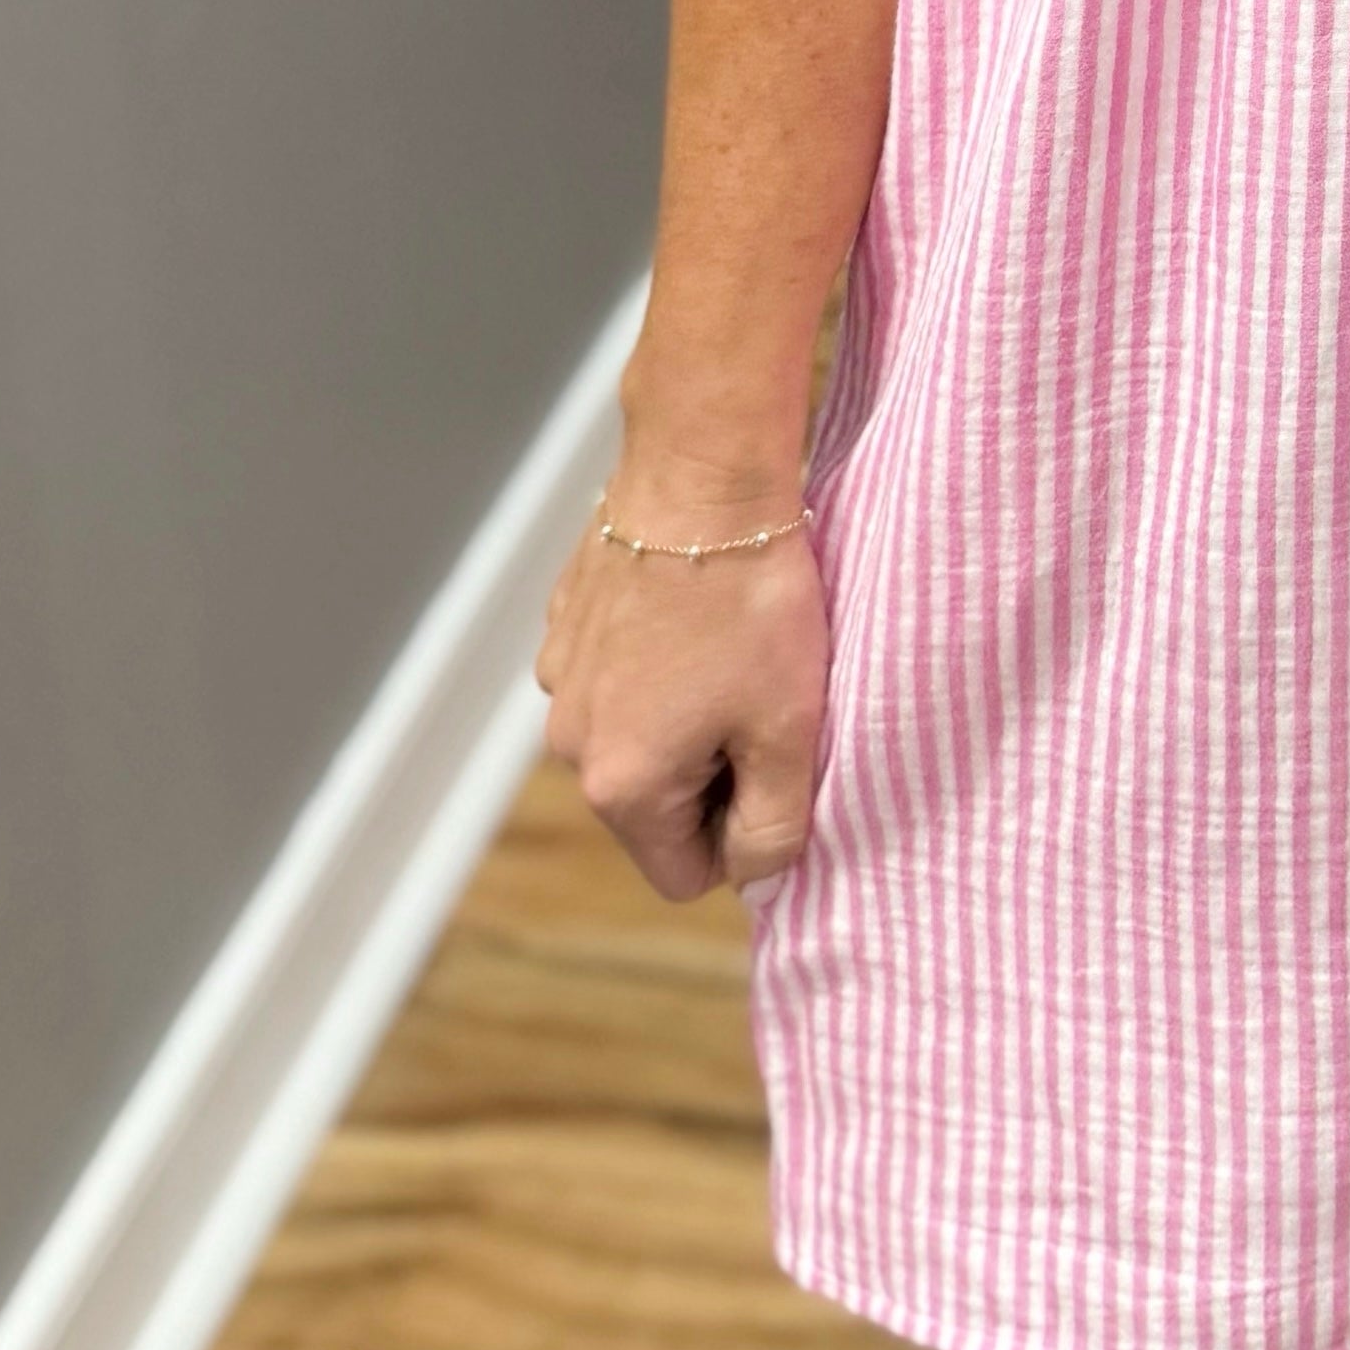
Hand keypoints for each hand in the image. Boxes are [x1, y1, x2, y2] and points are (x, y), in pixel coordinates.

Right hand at [536, 478, 825, 902]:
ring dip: (685, 716)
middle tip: (762, 700)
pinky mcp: (564, 625)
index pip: (685, 876)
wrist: (700, 473)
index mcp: (621, 787)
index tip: (776, 766)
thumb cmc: (752, 602)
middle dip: (713, 773)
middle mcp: (570, 744)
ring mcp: (559, 680)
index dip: (742, 836)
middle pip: (655, 807)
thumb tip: (759, 875)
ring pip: (637, 738)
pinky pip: (618, 679)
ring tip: (732, 650)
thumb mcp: (790, 729)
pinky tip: (697, 613)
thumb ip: (777, 825)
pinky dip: (658, 663)